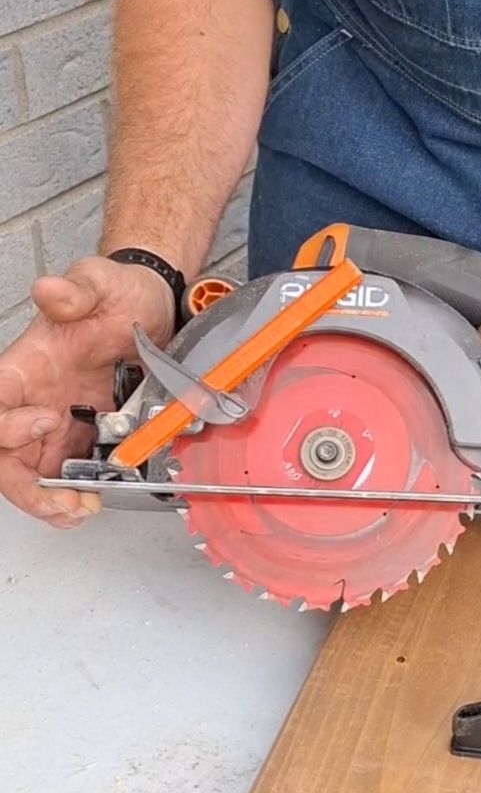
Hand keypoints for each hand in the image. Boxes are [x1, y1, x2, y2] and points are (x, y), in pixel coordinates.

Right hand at [0, 257, 174, 526]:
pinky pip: (66, 476)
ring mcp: (56, 423)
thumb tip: (51, 290)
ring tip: (79, 511)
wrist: (153, 307)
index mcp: (25, 366)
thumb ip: (77, 288)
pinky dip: (73, 496)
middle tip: (66, 501)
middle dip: (26, 487)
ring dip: (49, 501)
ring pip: (31, 474)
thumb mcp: (101, 281)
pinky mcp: (83, 437)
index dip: (7, 425)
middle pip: (5, 454)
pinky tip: (90, 505)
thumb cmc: (118, 293)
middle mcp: (32, 400)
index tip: (49, 421)